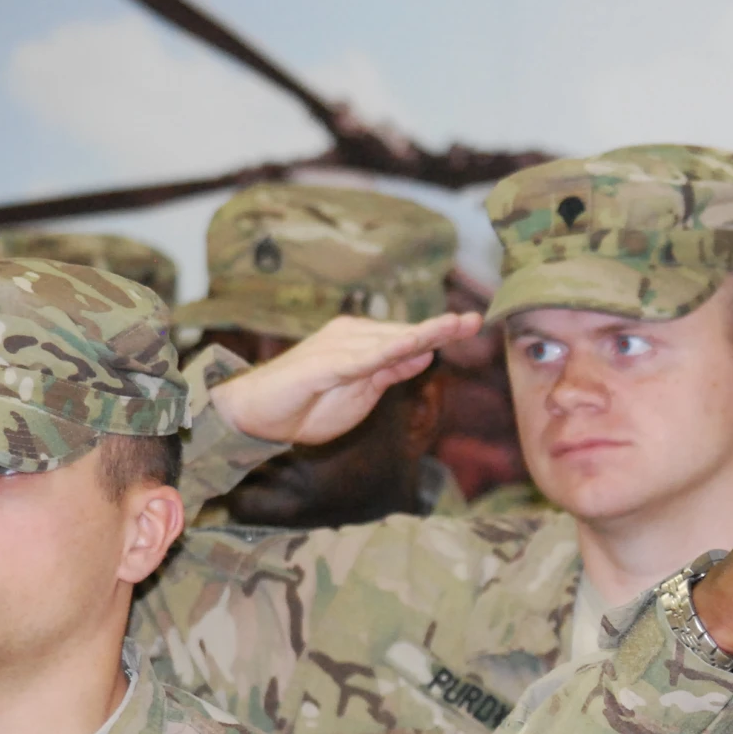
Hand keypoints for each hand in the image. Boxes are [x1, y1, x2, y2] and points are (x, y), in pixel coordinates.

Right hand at [208, 312, 481, 445]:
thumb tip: (424, 353)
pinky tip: (414, 346)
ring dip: (423, 333)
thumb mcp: (362, 391)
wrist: (257, 413)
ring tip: (456, 326)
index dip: (440, 330)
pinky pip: (364, 359)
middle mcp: (350, 336)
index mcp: (361, 343)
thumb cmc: (307, 404)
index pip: (407, 337)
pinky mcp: (324, 365)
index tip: (473, 322)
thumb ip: (391, 371)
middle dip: (440, 328)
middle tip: (475, 320)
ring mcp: (337, 348)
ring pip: (390, 341)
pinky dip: (390, 352)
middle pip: (404, 333)